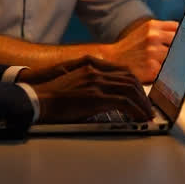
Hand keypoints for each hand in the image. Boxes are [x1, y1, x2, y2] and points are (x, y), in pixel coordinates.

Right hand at [28, 56, 153, 122]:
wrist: (37, 99)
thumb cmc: (53, 97)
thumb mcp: (76, 83)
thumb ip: (93, 84)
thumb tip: (108, 99)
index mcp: (92, 65)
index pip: (123, 71)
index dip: (136, 83)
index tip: (142, 95)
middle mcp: (96, 70)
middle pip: (130, 79)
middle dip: (143, 95)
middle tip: (147, 108)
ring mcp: (96, 82)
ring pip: (130, 89)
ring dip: (142, 104)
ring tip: (146, 116)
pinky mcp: (95, 96)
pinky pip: (124, 102)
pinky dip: (135, 110)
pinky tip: (139, 119)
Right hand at [101, 19, 177, 82]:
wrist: (112, 60)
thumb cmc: (131, 48)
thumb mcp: (145, 32)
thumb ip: (164, 32)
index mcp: (153, 26)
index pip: (180, 28)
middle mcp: (153, 37)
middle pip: (183, 43)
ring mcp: (152, 52)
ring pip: (178, 58)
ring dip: (182, 64)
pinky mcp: (151, 68)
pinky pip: (170, 71)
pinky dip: (173, 74)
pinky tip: (173, 76)